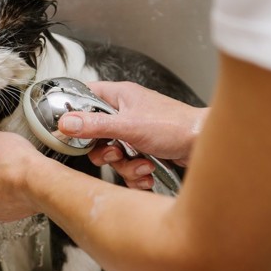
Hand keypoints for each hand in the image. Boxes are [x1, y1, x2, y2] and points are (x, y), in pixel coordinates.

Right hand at [57, 81, 207, 188]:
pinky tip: (149, 172)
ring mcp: (135, 133)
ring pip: (113, 155)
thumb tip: (67, 123)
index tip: (71, 129)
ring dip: (126, 166)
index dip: (75, 112)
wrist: (203, 145)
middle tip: (115, 153)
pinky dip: (137, 174)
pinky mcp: (144, 150)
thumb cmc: (176, 126)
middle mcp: (126, 113)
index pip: (86, 97)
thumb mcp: (129, 126)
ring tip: (142, 164)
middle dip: (105, 152)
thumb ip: (95, 125)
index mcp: (120, 96)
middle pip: (96, 135)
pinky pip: (128, 166)